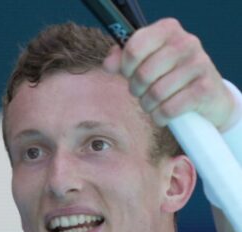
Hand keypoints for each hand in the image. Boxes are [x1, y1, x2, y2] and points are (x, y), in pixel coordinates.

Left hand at [103, 18, 236, 129]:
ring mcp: (199, 64)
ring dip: (148, 105)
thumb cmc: (168, 76)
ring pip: (156, 93)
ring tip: (154, 103)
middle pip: (143, 74)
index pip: (134, 47)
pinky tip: (164, 113)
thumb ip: (122, 60)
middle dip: (136, 89)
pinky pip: (169, 109)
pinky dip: (160, 116)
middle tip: (142, 92)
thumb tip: (109, 63)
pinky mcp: (205, 88)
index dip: (126, 67)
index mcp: (167, 30)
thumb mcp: (144, 62)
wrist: (207, 96)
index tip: (130, 73)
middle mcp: (186, 42)